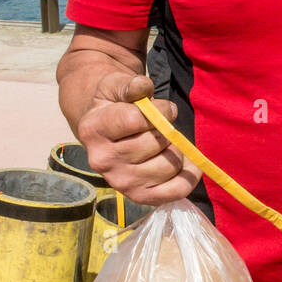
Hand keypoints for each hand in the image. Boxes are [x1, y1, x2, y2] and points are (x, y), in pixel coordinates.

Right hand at [77, 73, 202, 203]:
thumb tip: (144, 88)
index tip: (164, 108)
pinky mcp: (138, 197)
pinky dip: (188, 178)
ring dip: (176, 150)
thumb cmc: (114, 104)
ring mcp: (120, 182)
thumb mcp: (117, 86)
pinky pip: (174, 191)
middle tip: (160, 128)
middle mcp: (103, 161)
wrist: (104, 130)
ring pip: (168, 165)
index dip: (160, 110)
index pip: (135, 120)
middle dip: (167, 130)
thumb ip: (131, 85)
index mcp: (93, 130)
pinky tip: (187, 164)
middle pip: (155, 143)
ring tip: (166, 143)